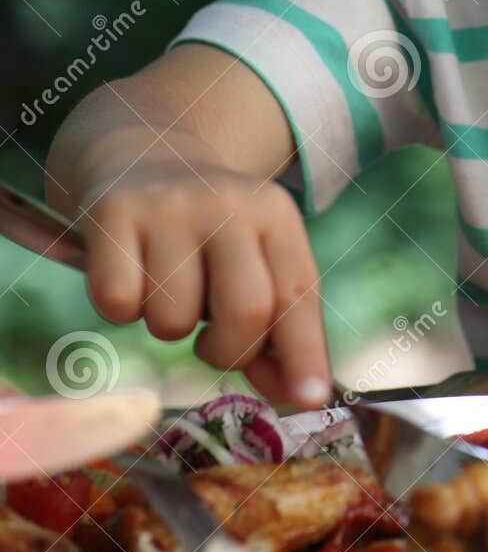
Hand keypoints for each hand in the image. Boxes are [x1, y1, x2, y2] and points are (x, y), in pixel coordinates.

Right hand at [74, 159, 330, 408]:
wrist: (143, 152)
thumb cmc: (209, 232)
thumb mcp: (255, 260)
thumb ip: (278, 330)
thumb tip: (297, 396)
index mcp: (275, 215)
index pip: (298, 296)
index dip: (304, 354)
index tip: (309, 399)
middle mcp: (229, 204)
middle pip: (245, 314)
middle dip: (228, 352)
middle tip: (210, 339)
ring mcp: (170, 206)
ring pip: (174, 321)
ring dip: (168, 327)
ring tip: (168, 288)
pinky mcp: (114, 213)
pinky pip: (118, 304)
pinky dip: (121, 309)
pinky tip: (131, 275)